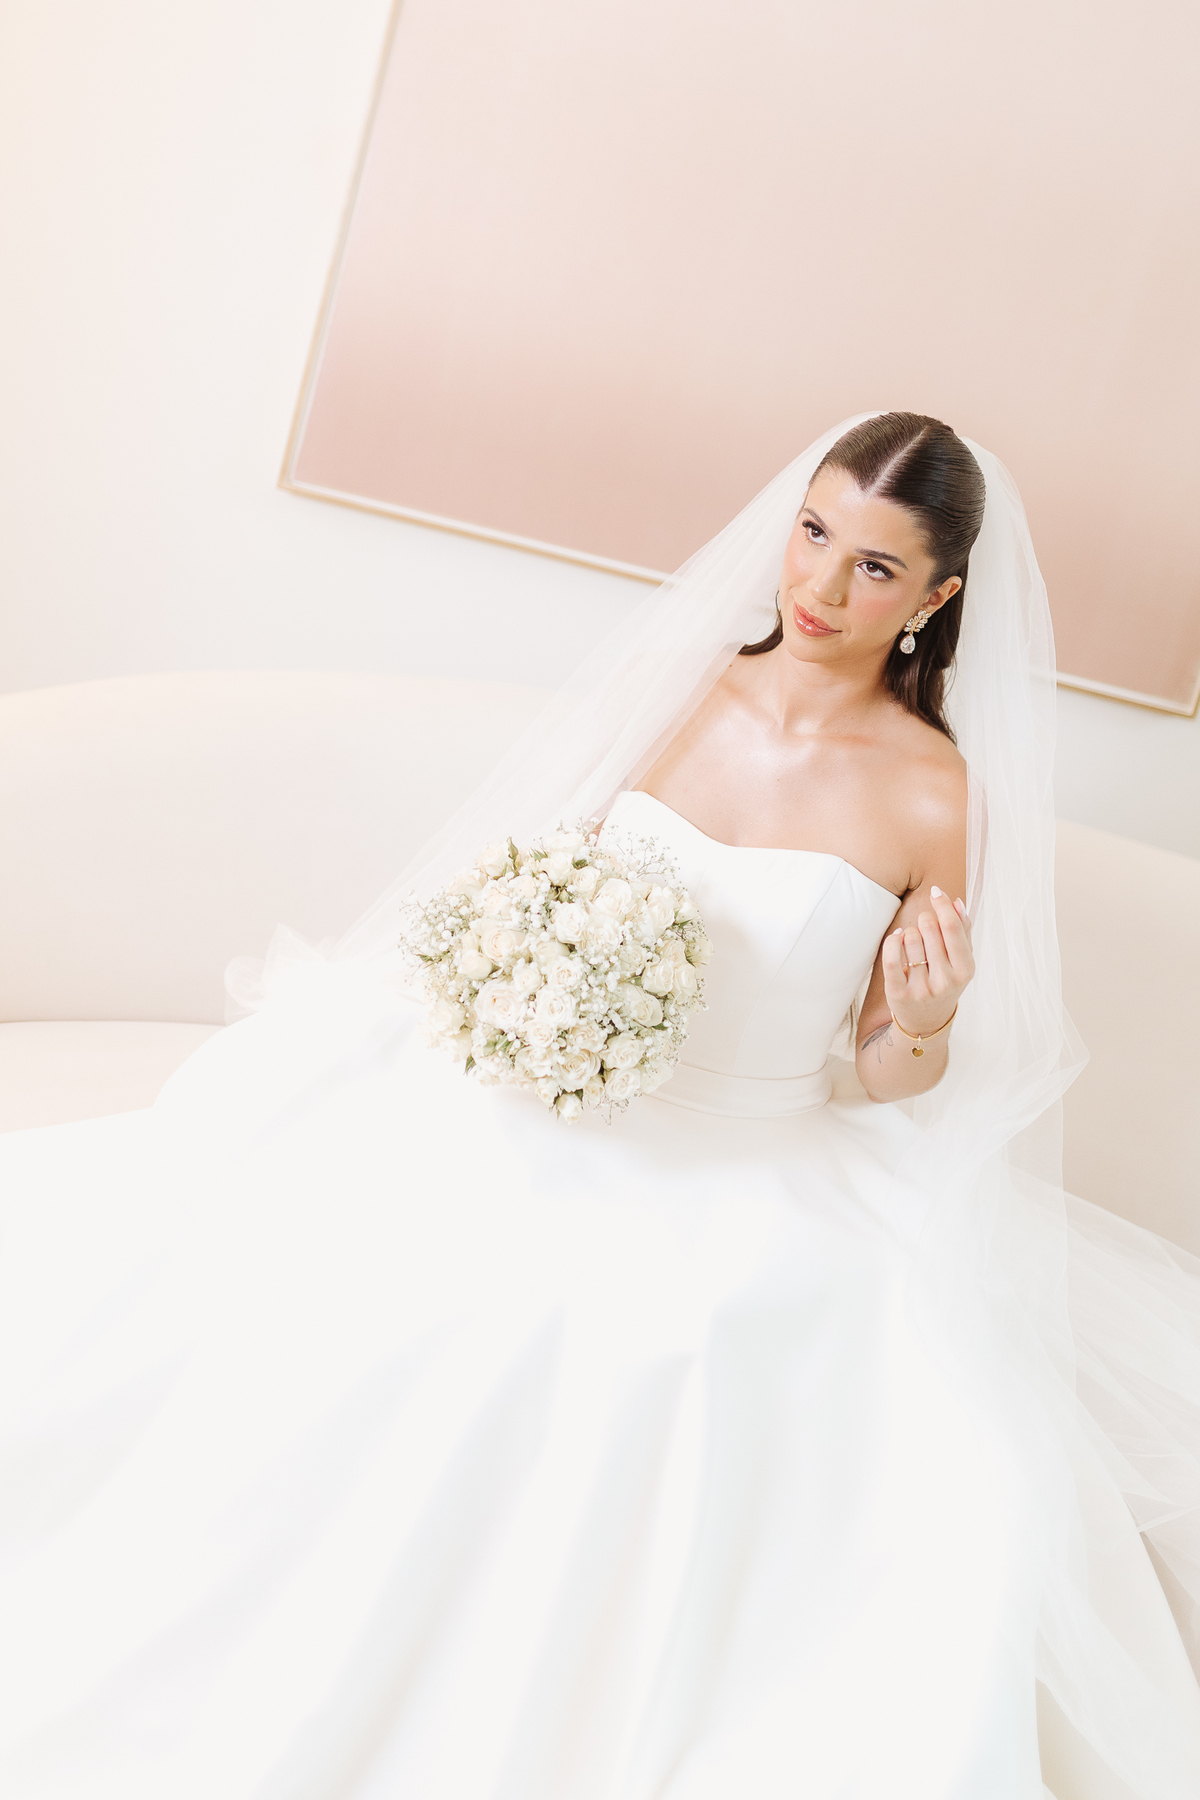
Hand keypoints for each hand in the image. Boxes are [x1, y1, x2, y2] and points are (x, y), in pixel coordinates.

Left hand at [882, 887, 973, 1038]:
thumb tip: (957, 902)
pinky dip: (892, 940)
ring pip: (910, 938)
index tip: (935, 891)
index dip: (942, 905)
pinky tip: (897, 938)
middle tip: (924, 925)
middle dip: (925, 919)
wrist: (926, 1022)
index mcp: (965, 970)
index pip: (953, 928)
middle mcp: (945, 981)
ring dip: (909, 932)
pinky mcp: (898, 993)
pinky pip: (891, 956)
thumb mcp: (961, 961)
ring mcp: (921, 989)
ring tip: (913, 941)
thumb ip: (963, 931)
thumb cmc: (945, 982)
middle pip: (930, 928)